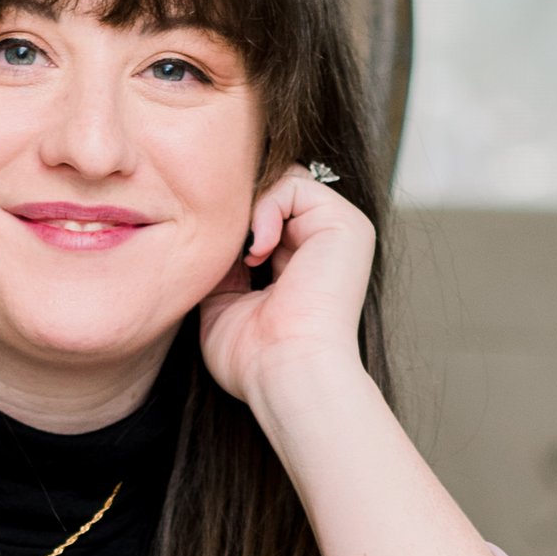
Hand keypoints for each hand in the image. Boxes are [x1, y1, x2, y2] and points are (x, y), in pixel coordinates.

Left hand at [195, 165, 375, 420]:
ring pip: (282, 182)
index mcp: (300, 265)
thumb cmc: (254, 359)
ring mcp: (338, 232)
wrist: (286, 373)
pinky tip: (259, 251)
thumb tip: (210, 226)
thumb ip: (221, 263)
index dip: (232, 222)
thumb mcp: (222, 302)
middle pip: (271, 193)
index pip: (262, 215)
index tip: (210, 251)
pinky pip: (294, 183)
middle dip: (238, 211)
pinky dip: (265, 209)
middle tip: (223, 246)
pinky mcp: (346, 224)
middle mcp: (323, 245)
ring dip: (250, 210)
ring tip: (246, 255)